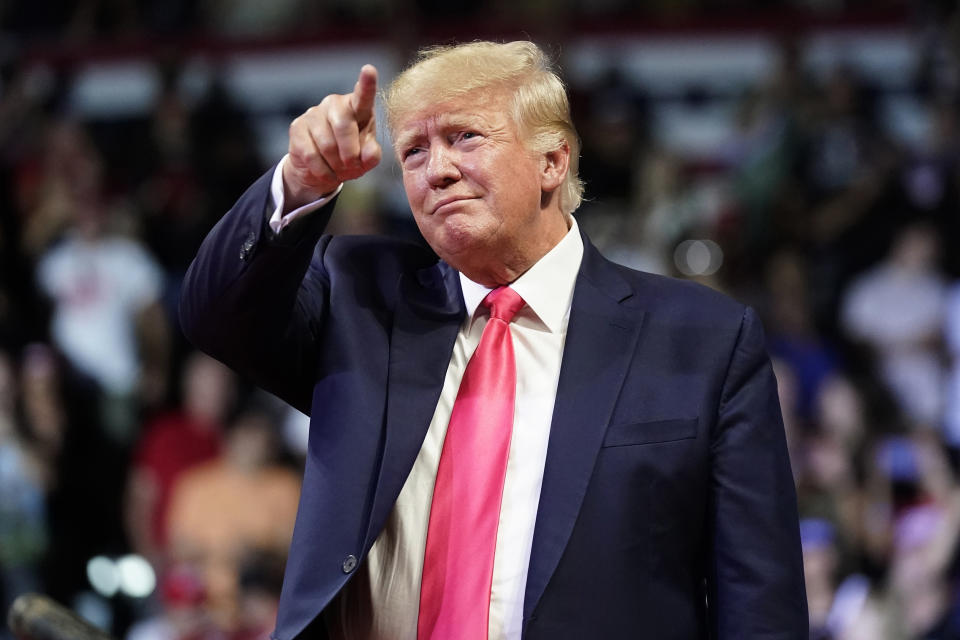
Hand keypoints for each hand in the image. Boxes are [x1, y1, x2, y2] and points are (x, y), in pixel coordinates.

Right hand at [282, 64, 381, 209]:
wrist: (322, 170)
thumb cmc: (350, 158)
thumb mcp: (366, 159)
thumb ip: (372, 155)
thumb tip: (369, 154)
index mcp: (358, 108)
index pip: (363, 96)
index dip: (366, 84)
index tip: (369, 69)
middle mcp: (335, 104)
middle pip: (344, 126)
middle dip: (350, 153)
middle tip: (352, 165)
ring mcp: (314, 113)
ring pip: (327, 144)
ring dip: (335, 165)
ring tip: (338, 168)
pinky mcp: (297, 127)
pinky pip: (311, 154)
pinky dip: (322, 171)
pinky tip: (325, 172)